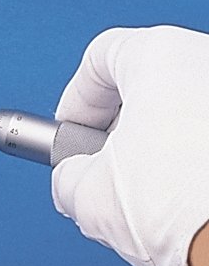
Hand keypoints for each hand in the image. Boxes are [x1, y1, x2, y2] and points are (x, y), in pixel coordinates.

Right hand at [53, 26, 208, 265]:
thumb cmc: (182, 209)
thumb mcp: (86, 193)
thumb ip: (68, 175)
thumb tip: (75, 182)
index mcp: (163, 56)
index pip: (102, 58)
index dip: (74, 99)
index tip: (69, 131)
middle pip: (150, 85)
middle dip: (118, 130)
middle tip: (101, 169)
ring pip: (189, 114)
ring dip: (160, 149)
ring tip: (144, 196)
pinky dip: (198, 165)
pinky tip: (184, 204)